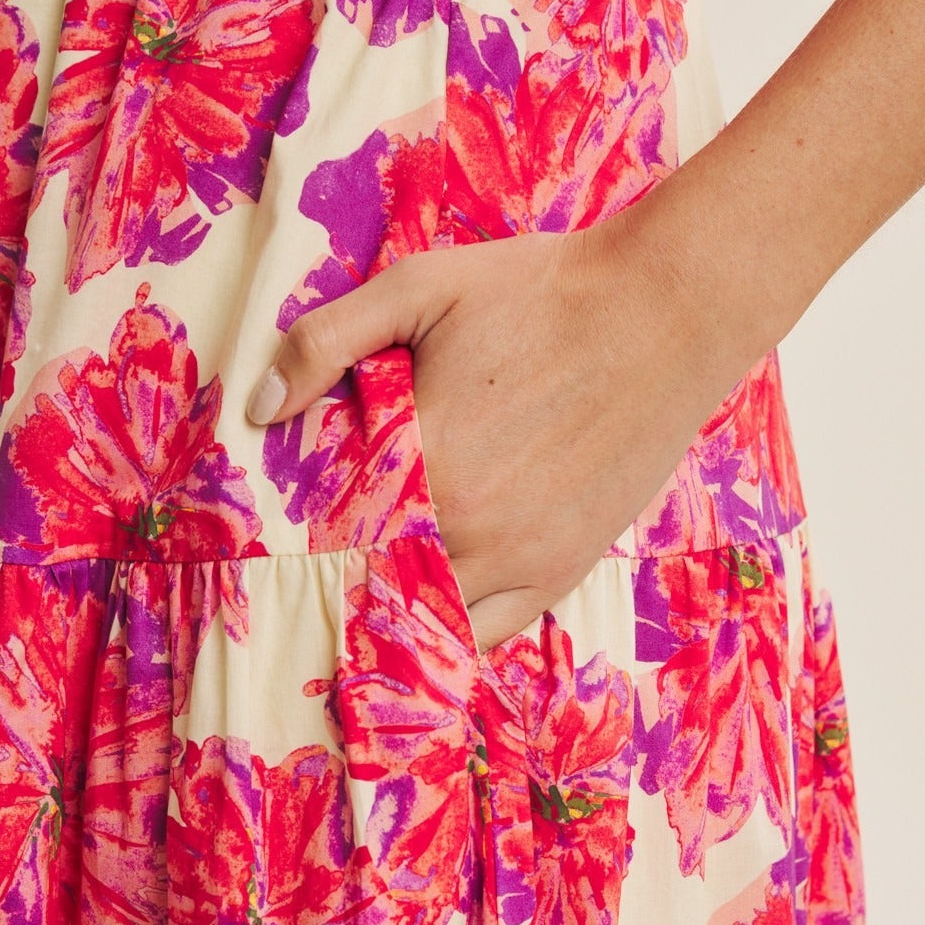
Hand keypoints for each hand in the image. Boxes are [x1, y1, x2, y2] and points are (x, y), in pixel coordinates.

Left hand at [244, 214, 756, 653]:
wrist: (665, 311)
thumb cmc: (542, 291)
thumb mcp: (420, 288)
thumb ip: (327, 340)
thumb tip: (259, 407)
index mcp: (424, 464)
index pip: (328, 532)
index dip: (294, 538)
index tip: (263, 543)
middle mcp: (471, 529)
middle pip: (371, 583)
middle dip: (335, 577)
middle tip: (299, 576)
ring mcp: (523, 559)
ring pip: (427, 621)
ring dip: (388, 613)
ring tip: (354, 600)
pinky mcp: (564, 570)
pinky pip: (489, 633)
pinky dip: (449, 635)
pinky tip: (422, 618)